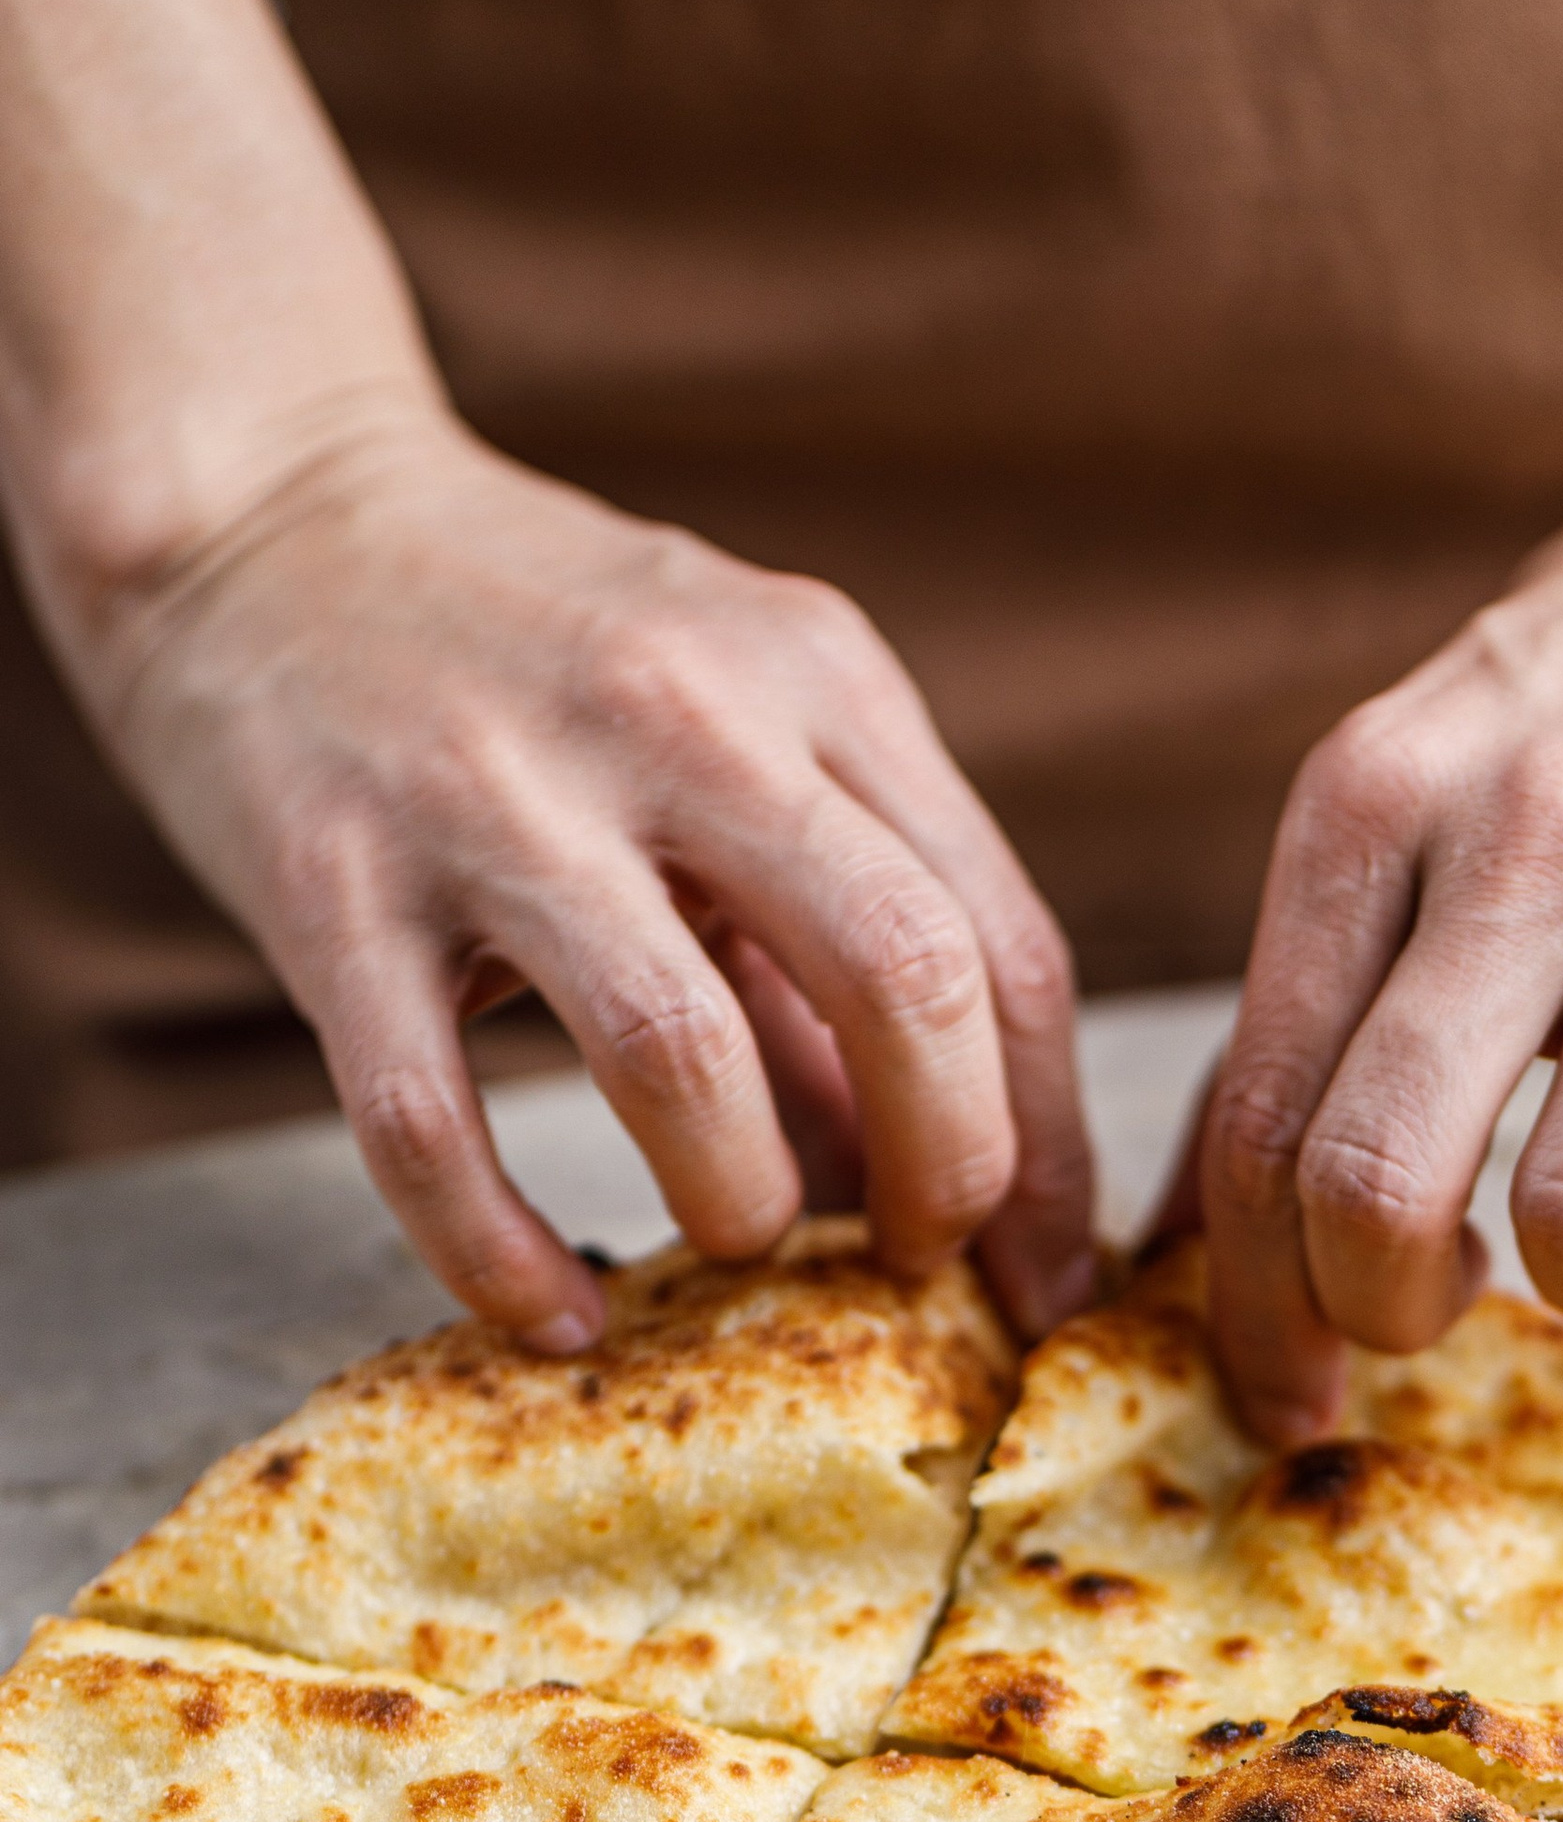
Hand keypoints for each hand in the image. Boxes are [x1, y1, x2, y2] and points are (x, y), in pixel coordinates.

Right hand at [81, 403, 1094, 1347]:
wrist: (259, 508)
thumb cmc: (538, 649)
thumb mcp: (735, 725)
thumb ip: (838, 933)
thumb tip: (948, 1178)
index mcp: (814, 672)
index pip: (997, 940)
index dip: (1043, 1136)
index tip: (1041, 1260)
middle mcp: (678, 716)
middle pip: (898, 976)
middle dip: (948, 1166)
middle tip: (919, 1260)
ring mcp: (494, 797)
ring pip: (678, 1054)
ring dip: (742, 1199)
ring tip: (741, 1237)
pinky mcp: (331, 883)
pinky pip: (428, 1123)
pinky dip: (501, 1253)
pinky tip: (554, 1314)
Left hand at [1200, 405, 1562, 1438]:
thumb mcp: (1424, 774)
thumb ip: (1316, 985)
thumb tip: (1189, 1231)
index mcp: (1373, 800)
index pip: (1256, 1118)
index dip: (1250, 1302)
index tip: (1276, 1382)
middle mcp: (1525, 836)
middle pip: (1377, 1187)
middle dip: (1385, 1315)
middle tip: (1430, 1315)